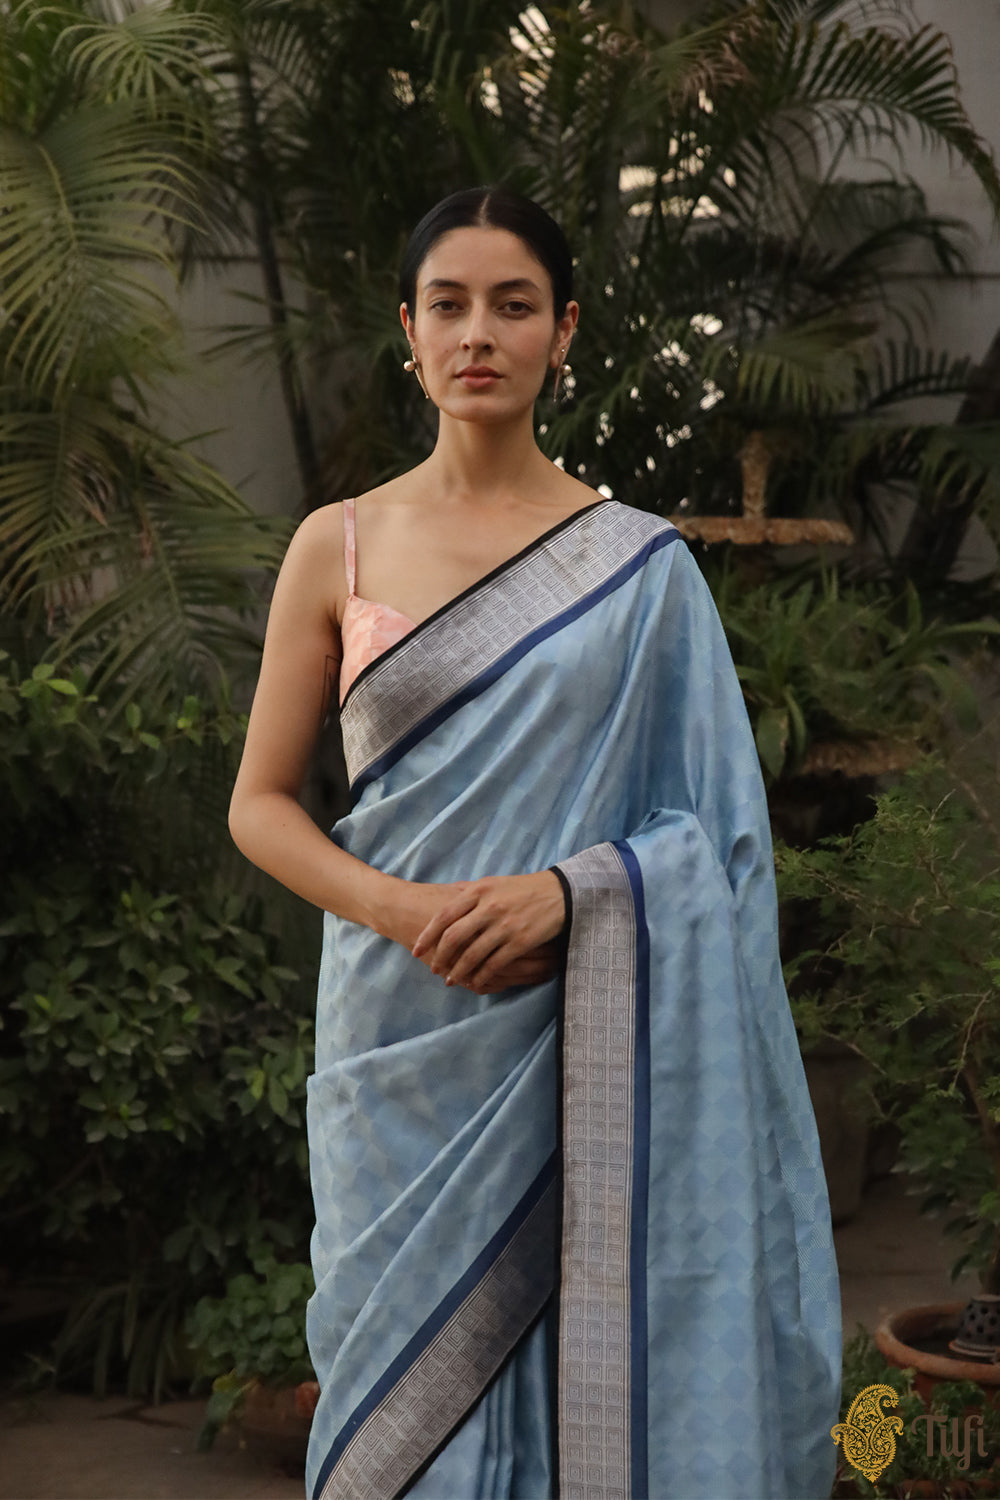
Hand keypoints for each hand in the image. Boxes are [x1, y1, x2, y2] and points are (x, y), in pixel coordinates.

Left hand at [411, 871, 565, 994]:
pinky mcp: (520, 942)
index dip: (427, 936)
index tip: (416, 950)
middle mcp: (489, 907)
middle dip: (439, 957)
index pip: (444, 916)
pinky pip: (494, 964)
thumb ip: (468, 892)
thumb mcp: (492, 883)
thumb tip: (444, 900)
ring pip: (472, 954)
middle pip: (454, 937)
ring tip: (451, 980)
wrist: (560, 893)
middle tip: (433, 969)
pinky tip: (475, 983)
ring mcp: (505, 925)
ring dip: (458, 971)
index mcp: (479, 891)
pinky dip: (481, 976)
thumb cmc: (522, 889)